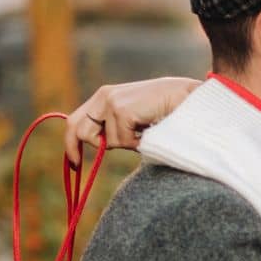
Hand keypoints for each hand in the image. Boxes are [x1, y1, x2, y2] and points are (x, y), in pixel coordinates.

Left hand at [64, 76, 202, 167]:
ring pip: (106, 142)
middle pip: (77, 129)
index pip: (76, 120)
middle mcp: (104, 96)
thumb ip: (115, 128)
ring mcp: (111, 102)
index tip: (74, 163)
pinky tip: (150, 128)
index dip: (71, 142)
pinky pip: (122, 141)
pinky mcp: (121, 111)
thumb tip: (102, 146)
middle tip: (79, 164)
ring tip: (145, 131)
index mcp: (105, 96)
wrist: (189, 98)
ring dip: (126, 144)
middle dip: (81, 147)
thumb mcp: (134, 119)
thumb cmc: (166, 111)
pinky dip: (137, 142)